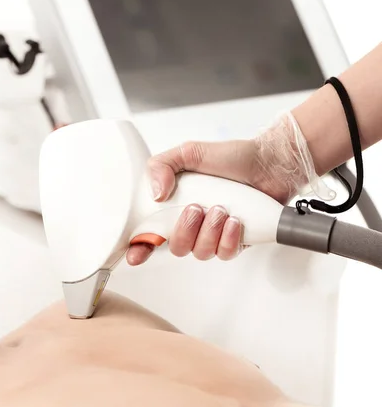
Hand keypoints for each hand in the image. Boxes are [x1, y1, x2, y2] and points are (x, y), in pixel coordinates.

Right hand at [126, 138, 289, 265]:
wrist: (268, 163)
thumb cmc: (232, 158)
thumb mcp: (190, 152)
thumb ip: (162, 165)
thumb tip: (156, 194)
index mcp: (175, 206)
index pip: (150, 234)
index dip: (140, 248)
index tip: (137, 253)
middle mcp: (193, 224)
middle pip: (177, 247)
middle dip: (186, 230)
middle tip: (197, 209)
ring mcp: (214, 234)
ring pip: (201, 252)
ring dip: (210, 231)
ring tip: (222, 209)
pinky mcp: (235, 241)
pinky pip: (225, 253)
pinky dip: (229, 238)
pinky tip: (235, 220)